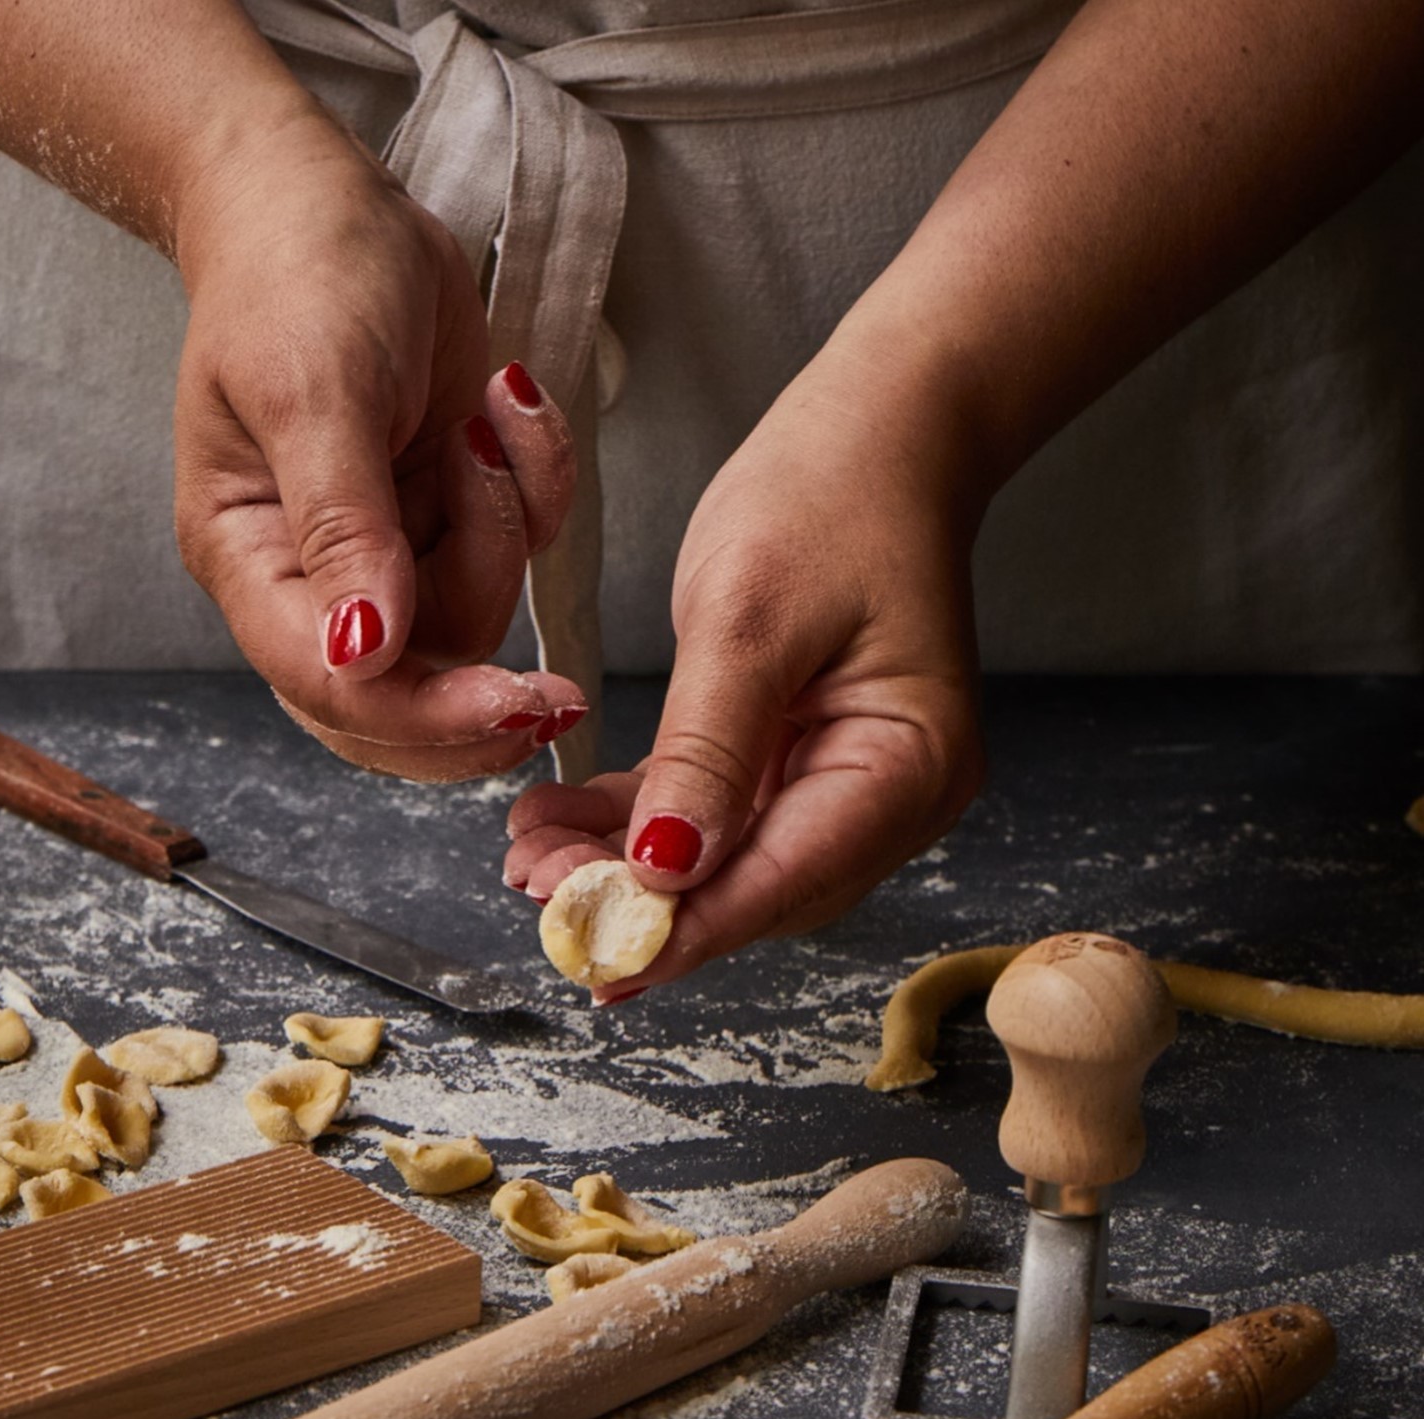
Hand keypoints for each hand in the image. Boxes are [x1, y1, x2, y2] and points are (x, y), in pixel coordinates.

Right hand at [173, 109, 583, 780]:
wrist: (332, 202)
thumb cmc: (296, 278)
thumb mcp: (313, 391)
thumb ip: (341, 526)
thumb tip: (364, 652)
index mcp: (254, 562)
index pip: (334, 687)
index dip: (425, 716)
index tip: (517, 707)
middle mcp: (317, 576)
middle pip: (404, 696)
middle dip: (482, 692)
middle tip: (558, 695)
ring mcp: (389, 549)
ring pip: (477, 615)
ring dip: (508, 524)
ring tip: (484, 420)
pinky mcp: (450, 511)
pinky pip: (523, 543)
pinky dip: (539, 482)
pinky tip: (506, 401)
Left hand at [505, 332, 985, 997]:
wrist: (876, 435)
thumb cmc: (830, 498)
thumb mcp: (749, 618)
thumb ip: (706, 751)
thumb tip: (662, 873)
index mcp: (907, 766)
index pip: (787, 878)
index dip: (689, 930)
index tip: (600, 963)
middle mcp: (893, 793)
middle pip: (760, 885)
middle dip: (648, 904)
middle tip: (541, 896)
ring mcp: (850, 778)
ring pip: (730, 858)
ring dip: (631, 869)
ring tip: (532, 861)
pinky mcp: (804, 754)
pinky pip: (719, 812)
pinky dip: (646, 822)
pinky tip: (568, 823)